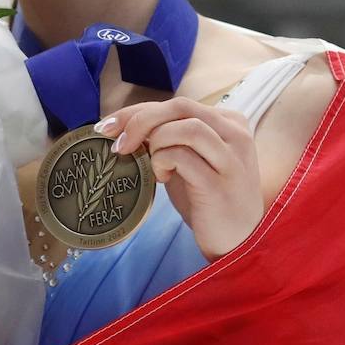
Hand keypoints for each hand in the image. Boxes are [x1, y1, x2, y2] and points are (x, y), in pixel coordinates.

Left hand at [96, 97, 261, 259]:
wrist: (237, 240)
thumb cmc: (206, 197)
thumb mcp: (187, 159)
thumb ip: (167, 138)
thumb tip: (120, 125)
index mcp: (229, 123)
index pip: (177, 104)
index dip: (137, 111)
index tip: (107, 126)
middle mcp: (236, 135)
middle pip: (180, 107)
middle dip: (139, 121)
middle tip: (118, 144)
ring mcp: (232, 159)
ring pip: (184, 127)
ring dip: (156, 142)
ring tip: (153, 165)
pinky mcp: (221, 184)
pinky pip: (182, 156)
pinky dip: (162, 162)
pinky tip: (161, 178)